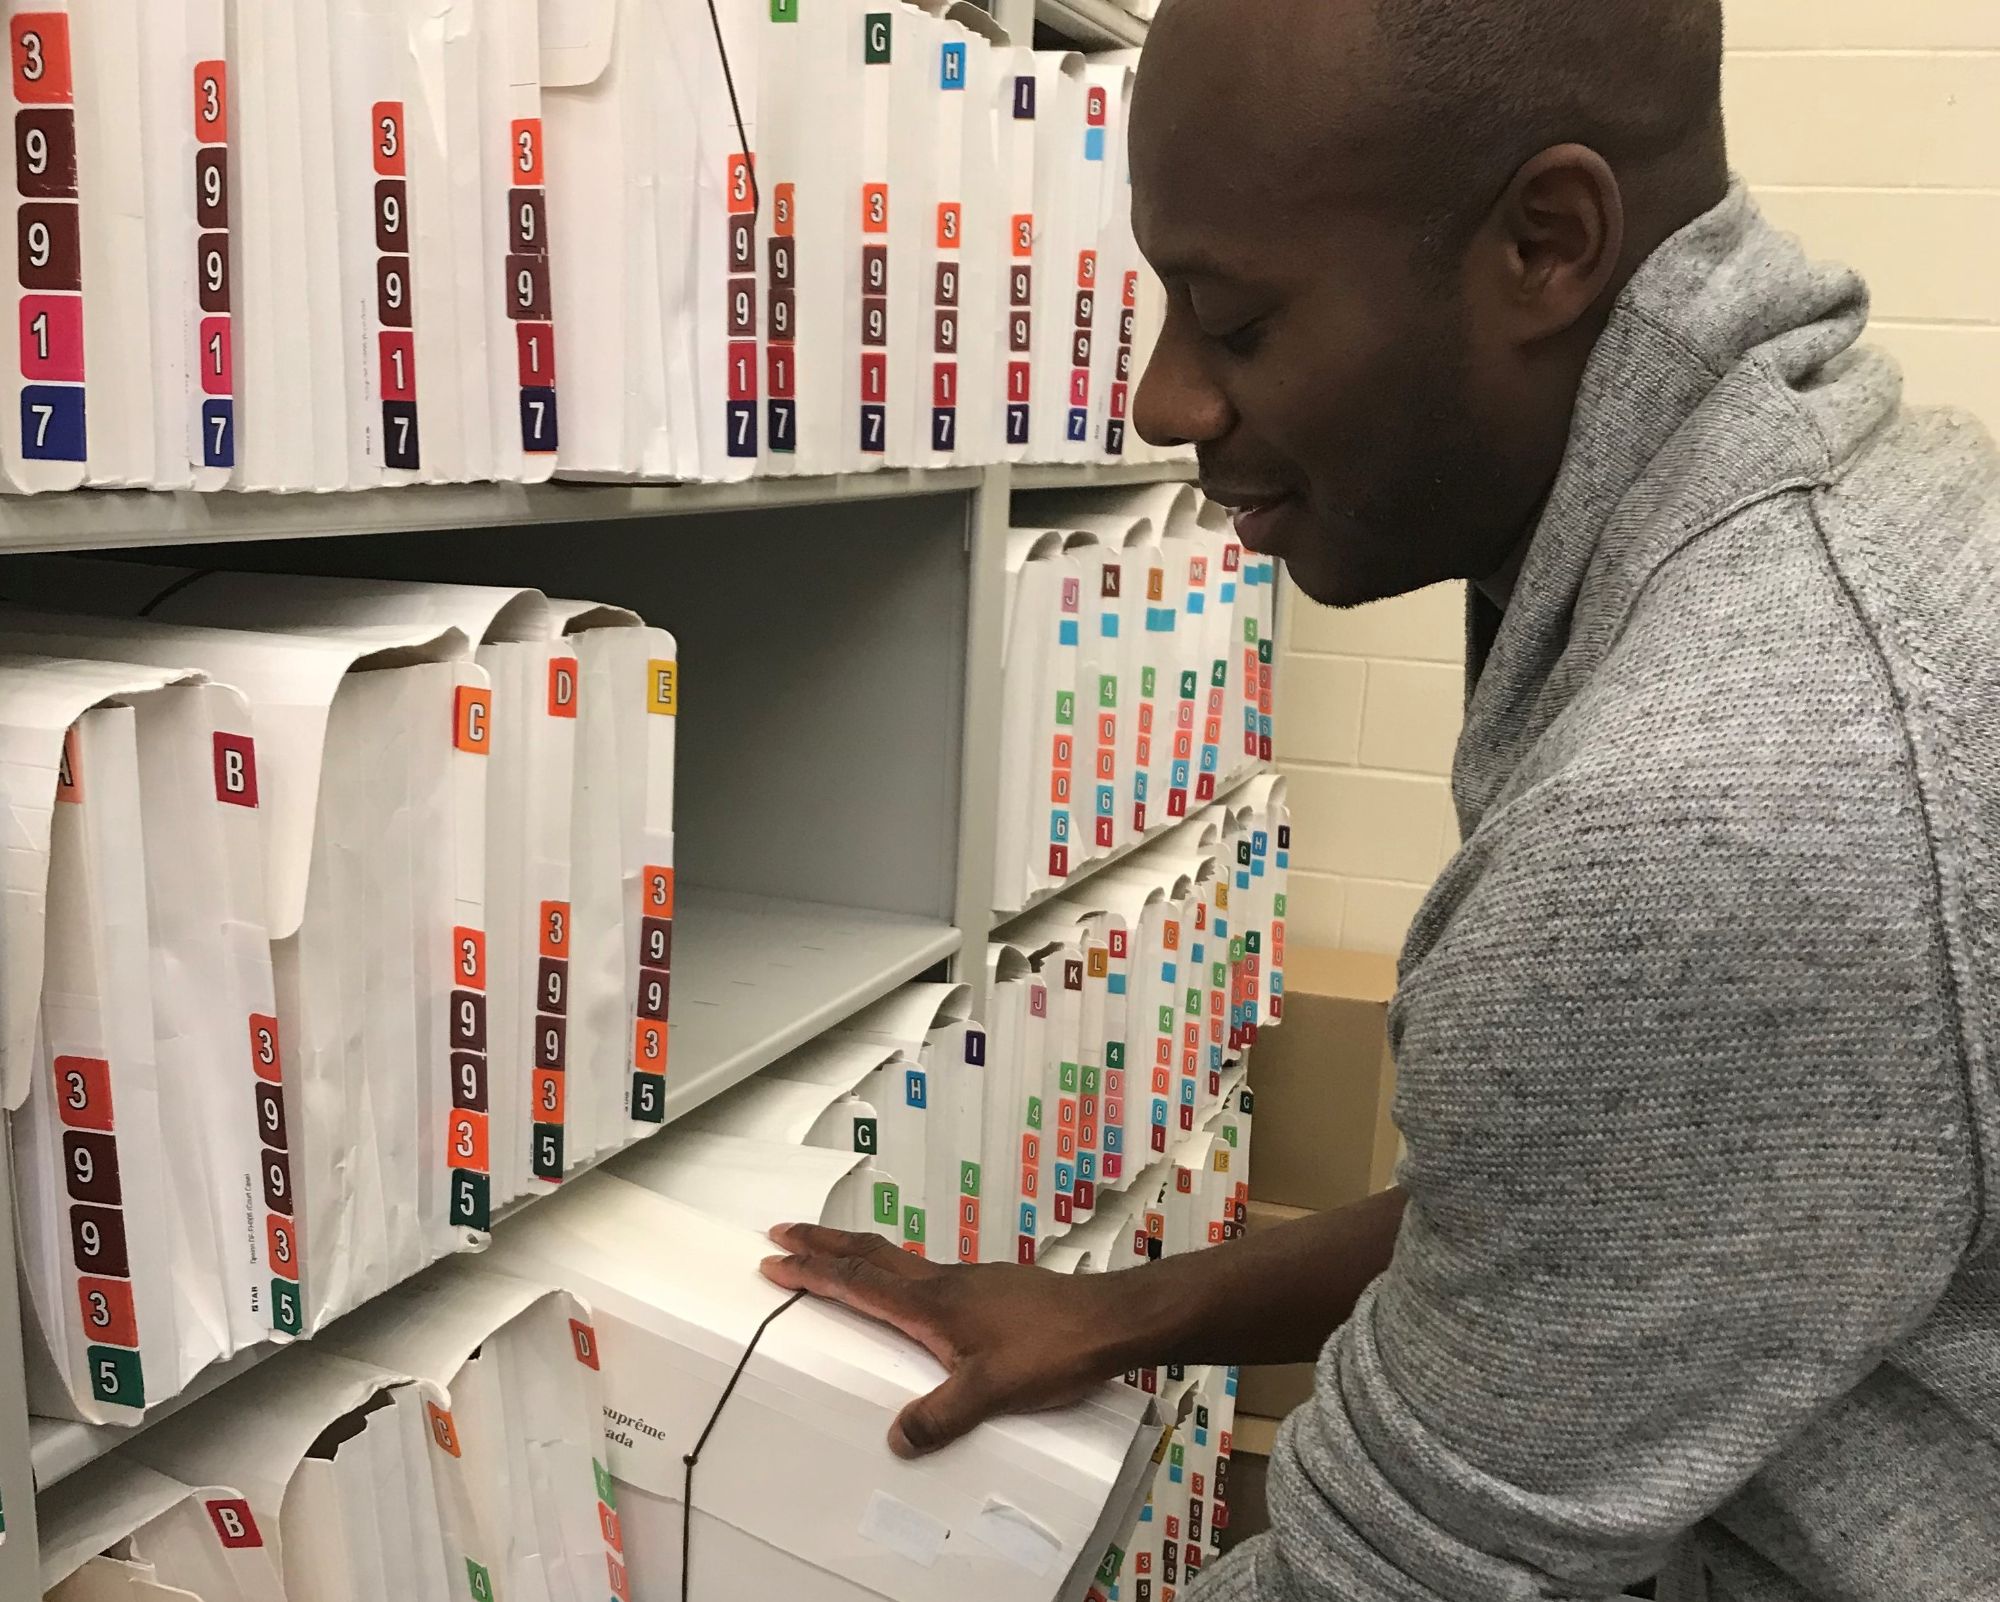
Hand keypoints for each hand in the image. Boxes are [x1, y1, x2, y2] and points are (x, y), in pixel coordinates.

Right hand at [761, 1223, 1126, 1457]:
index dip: (813, 1271)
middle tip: (783, 1230)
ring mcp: (967, 1281)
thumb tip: (897, 1439)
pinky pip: (924, 1271)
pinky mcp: (989, 1289)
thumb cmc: (1053, 1349)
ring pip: (897, 1258)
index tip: (775, 1258)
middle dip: (823, 1242)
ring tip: (831, 1252)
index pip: (858, 1282)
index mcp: (932, 1303)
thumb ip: (941, 1417)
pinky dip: (893, 1268)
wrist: (1108, 1321)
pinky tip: (906, 1288)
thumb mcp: (991, 1391)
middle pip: (870, 1253)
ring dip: (856, 1252)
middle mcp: (943, 1283)